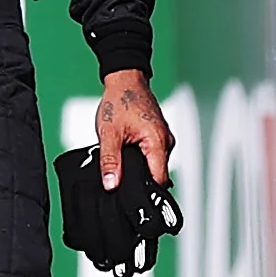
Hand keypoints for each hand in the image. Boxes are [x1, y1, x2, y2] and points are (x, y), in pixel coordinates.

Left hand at [96, 69, 172, 188]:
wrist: (125, 79)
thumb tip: (111, 184)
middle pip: (157, 175)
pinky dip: (141, 158)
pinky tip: (127, 154)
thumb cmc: (119, 100)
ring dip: (139, 168)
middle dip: (139, 180)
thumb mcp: (109, 133)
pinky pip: (153, 155)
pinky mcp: (159, 136)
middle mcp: (166, 142)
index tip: (129, 197)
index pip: (158, 180)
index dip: (144, 191)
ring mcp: (164, 139)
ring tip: (122, 163)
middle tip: (120, 179)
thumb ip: (110, 161)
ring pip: (154, 165)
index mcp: (158, 142)